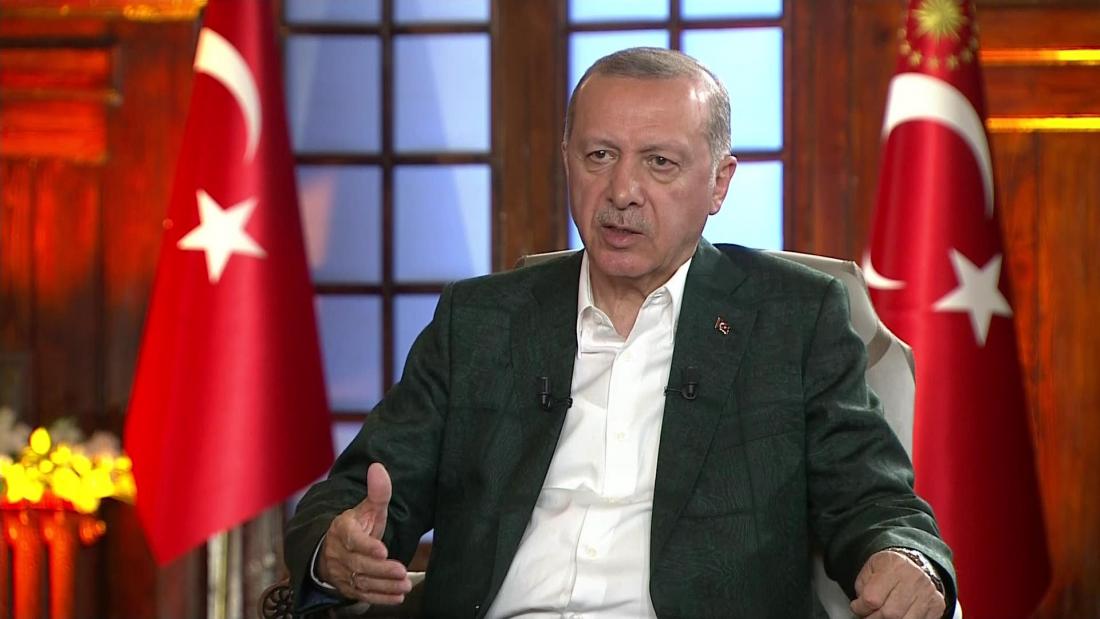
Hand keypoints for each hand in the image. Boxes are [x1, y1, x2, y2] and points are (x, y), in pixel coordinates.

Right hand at [317, 463, 411, 604]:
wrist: (333, 548)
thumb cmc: (357, 526)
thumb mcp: (367, 508)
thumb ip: (377, 492)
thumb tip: (378, 467)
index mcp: (342, 530)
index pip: (352, 539)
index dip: (367, 545)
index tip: (383, 550)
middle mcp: (338, 552)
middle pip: (358, 564)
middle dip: (380, 569)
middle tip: (401, 571)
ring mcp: (341, 572)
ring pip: (361, 581)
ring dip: (384, 585)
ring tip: (404, 585)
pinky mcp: (347, 587)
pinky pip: (363, 595)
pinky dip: (381, 598)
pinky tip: (398, 597)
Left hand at [850, 550, 945, 618]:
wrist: (914, 563)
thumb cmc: (889, 567)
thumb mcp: (870, 568)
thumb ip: (863, 587)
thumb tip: (861, 607)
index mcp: (893, 566)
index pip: (872, 598)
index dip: (861, 608)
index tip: (858, 607)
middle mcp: (914, 578)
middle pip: (890, 613)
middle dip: (874, 618)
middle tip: (868, 615)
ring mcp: (927, 592)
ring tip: (881, 616)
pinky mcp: (937, 605)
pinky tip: (898, 615)